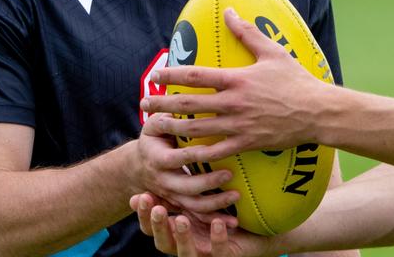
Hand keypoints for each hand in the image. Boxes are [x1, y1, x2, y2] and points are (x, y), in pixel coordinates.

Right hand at [130, 119, 239, 217]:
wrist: (138, 167)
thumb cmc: (153, 138)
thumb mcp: (153, 124)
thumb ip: (164, 115)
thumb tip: (177, 97)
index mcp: (157, 160)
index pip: (177, 159)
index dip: (195, 155)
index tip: (215, 149)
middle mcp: (163, 182)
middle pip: (186, 187)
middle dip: (207, 183)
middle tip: (229, 175)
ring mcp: (172, 197)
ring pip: (193, 206)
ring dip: (215, 204)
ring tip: (236, 197)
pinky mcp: (181, 206)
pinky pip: (198, 216)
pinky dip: (215, 220)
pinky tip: (234, 223)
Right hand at [131, 193, 276, 256]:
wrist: (255, 232)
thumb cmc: (224, 208)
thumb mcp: (201, 194)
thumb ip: (184, 179)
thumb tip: (171, 147)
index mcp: (177, 228)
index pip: (152, 223)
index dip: (143, 213)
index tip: (138, 197)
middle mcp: (186, 243)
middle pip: (161, 241)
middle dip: (157, 225)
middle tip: (156, 208)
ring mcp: (204, 253)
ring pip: (184, 251)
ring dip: (181, 235)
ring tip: (181, 219)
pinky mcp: (224, 256)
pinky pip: (218, 252)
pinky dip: (217, 239)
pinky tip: (218, 223)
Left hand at [140, 9, 333, 163]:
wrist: (317, 112)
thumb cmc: (297, 80)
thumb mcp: (272, 52)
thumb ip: (247, 32)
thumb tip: (229, 10)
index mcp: (237, 79)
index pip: (195, 75)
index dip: (171, 74)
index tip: (155, 75)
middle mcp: (233, 103)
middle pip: (188, 104)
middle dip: (162, 104)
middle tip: (143, 105)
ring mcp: (238, 126)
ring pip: (196, 130)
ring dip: (172, 129)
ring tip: (154, 128)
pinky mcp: (246, 143)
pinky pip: (215, 151)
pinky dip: (196, 154)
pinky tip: (182, 154)